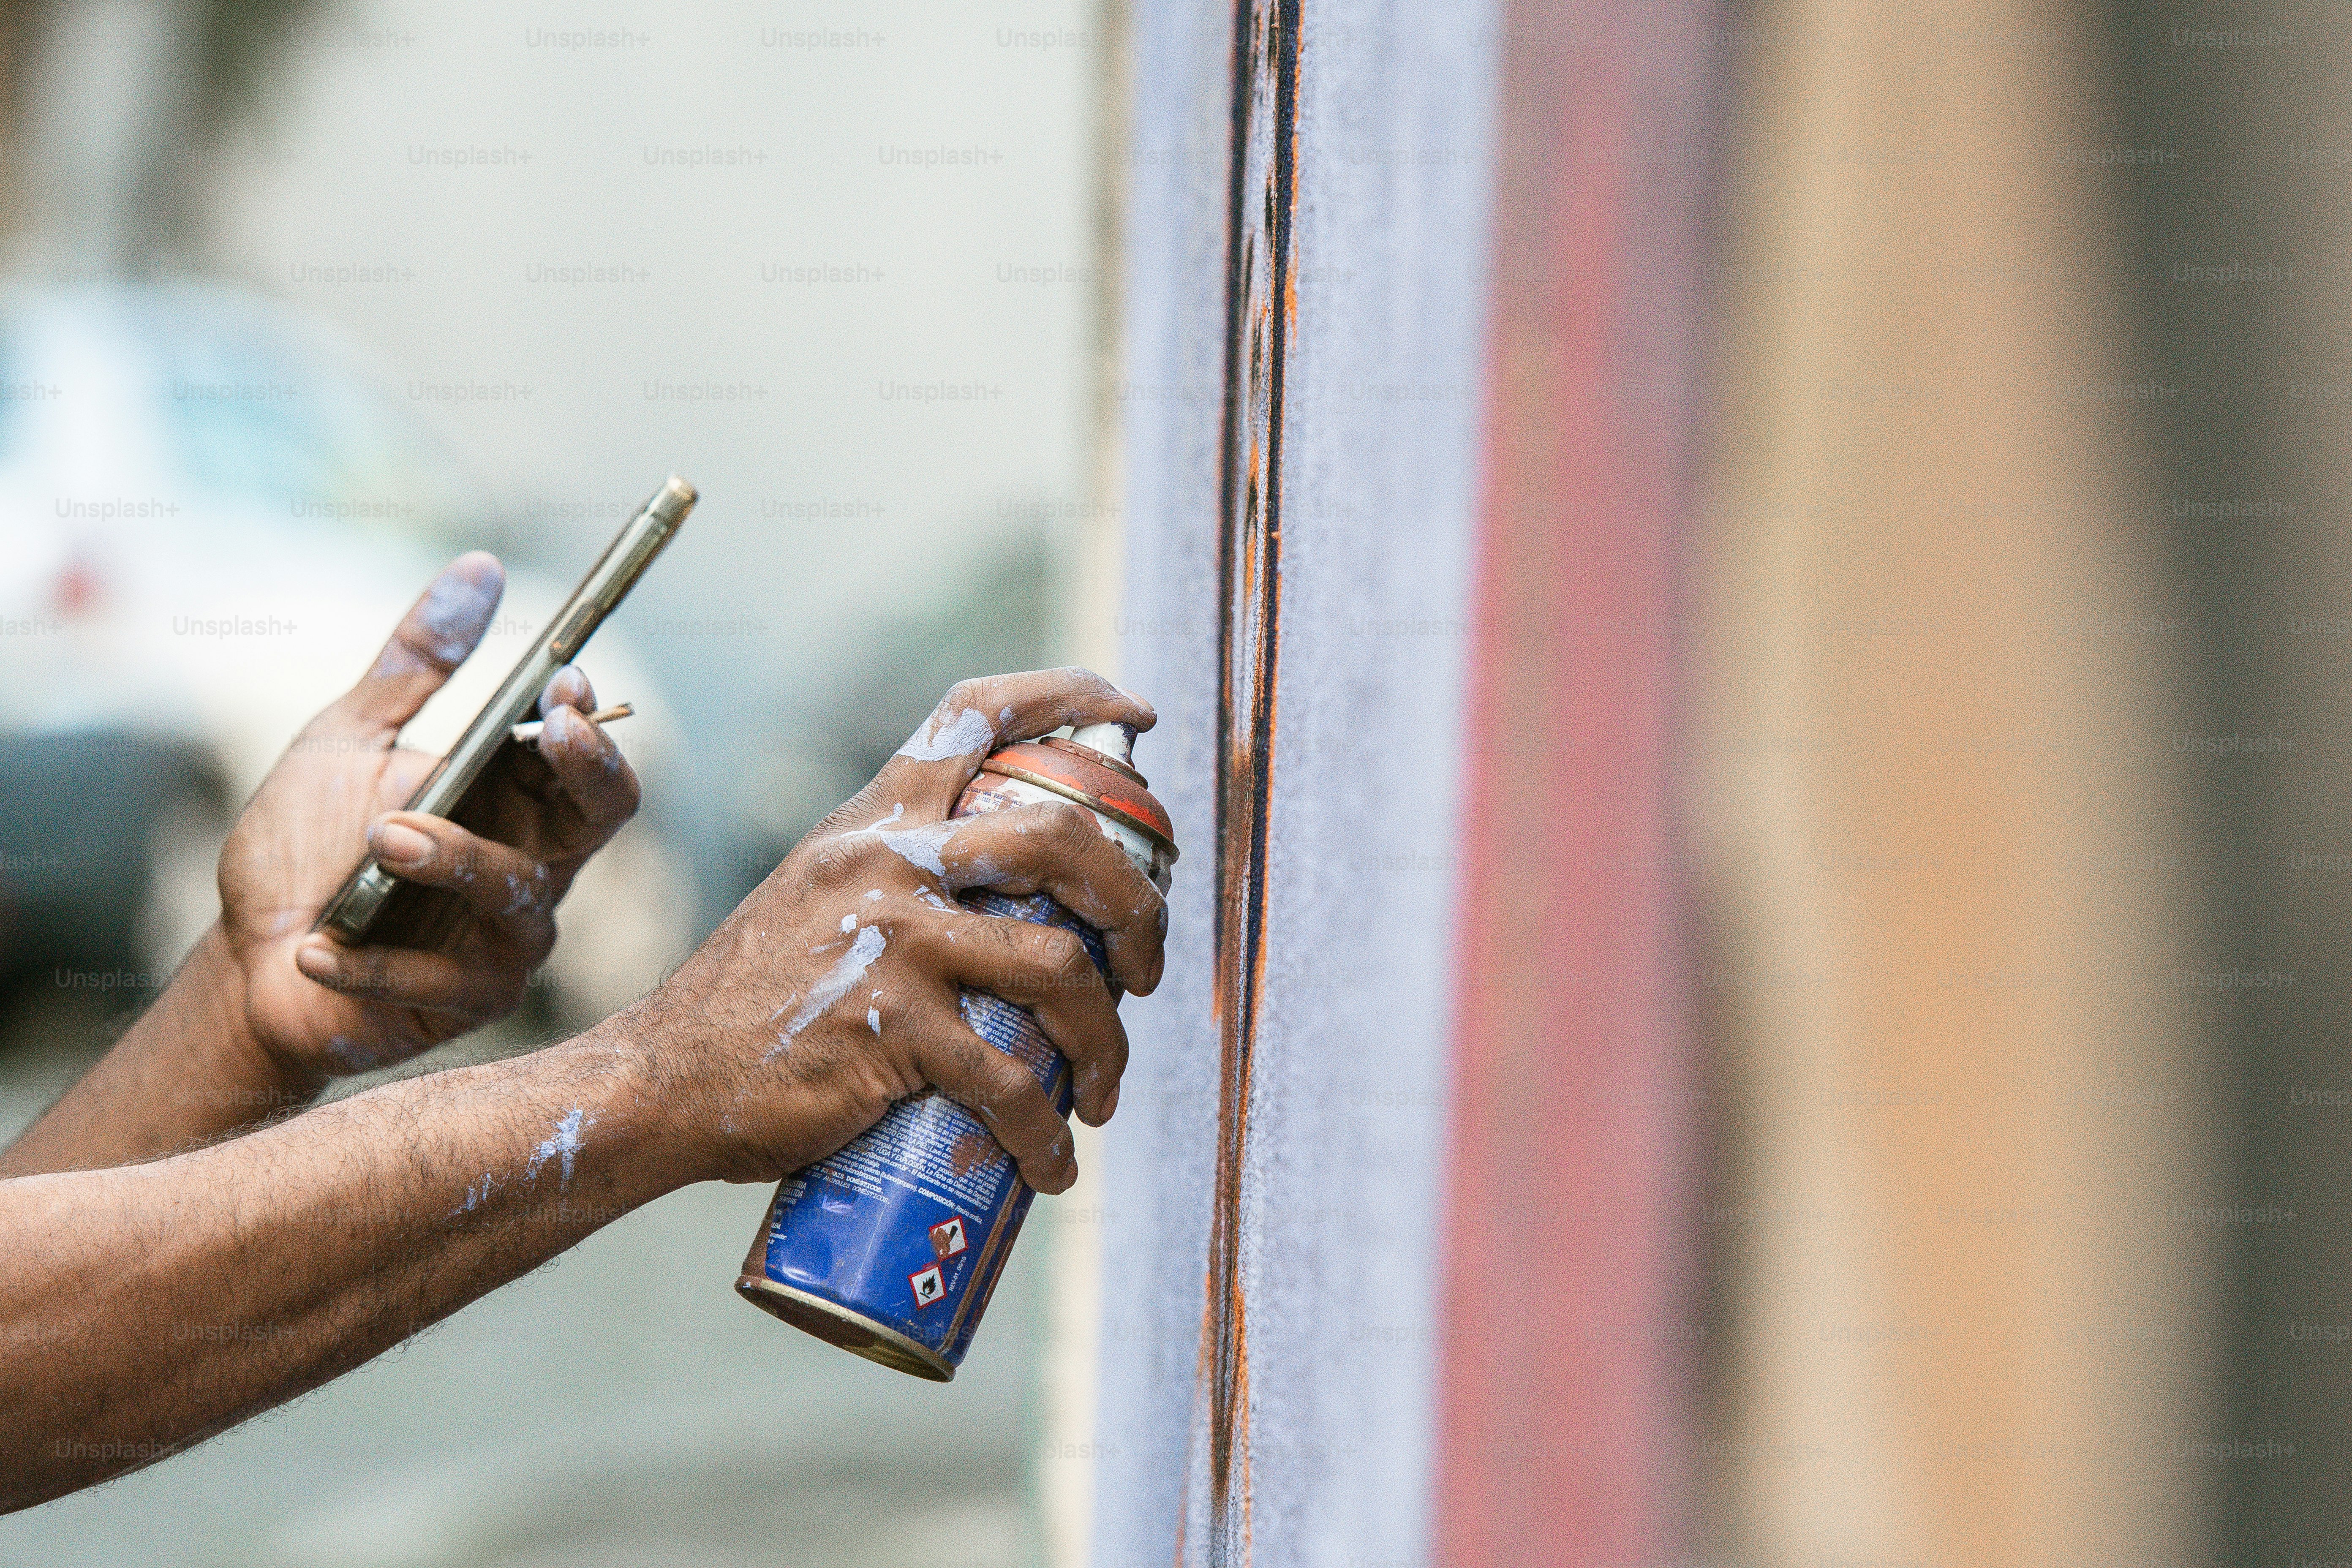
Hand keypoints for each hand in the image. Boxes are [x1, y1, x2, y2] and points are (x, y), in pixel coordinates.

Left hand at [216, 553, 641, 1078]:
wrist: (247, 963)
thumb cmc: (304, 850)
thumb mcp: (345, 739)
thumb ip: (415, 664)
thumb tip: (482, 566)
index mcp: (514, 799)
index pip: (585, 757)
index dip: (588, 719)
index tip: (561, 682)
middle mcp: (532, 865)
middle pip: (607, 814)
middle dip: (589, 767)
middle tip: (546, 728)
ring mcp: (509, 939)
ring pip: (518, 893)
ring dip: (451, 859)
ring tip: (377, 839)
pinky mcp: (471, 1002)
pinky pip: (442, 979)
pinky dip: (371, 959)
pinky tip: (314, 947)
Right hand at [626, 669, 1166, 1193]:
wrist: (662, 1081)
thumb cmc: (755, 1003)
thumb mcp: (820, 897)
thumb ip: (899, 876)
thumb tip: (1011, 898)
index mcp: (874, 821)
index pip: (974, 713)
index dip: (1067, 695)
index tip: (1134, 714)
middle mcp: (887, 863)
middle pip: (1059, 836)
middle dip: (1134, 901)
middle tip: (1145, 967)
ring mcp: (892, 945)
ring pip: (1058, 966)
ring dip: (1106, 1037)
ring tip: (1104, 1085)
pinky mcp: (890, 1035)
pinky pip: (1008, 1082)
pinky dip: (1045, 1133)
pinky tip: (1050, 1163)